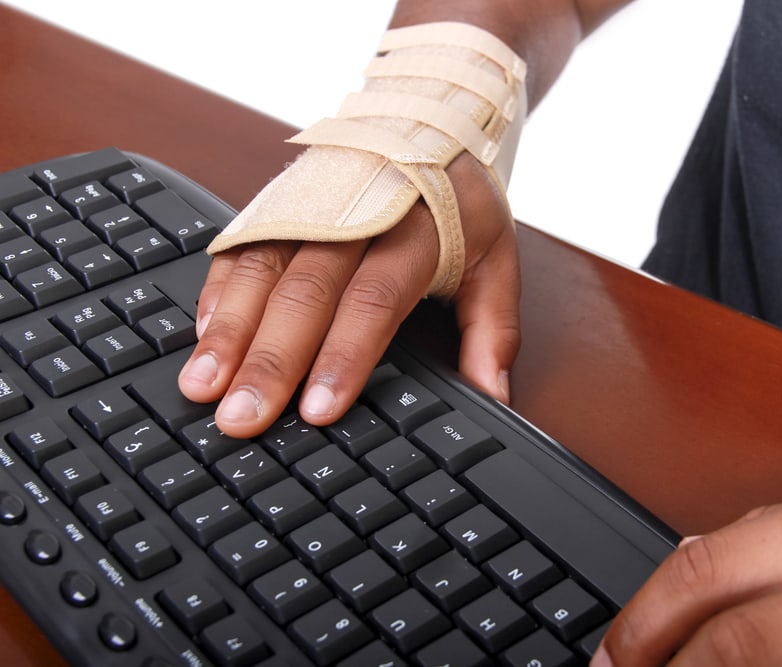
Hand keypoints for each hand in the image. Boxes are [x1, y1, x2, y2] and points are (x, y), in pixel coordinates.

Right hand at [177, 153, 520, 437]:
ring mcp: (309, 205)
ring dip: (229, 331)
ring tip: (204, 386)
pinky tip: (203, 336)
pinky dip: (218, 292)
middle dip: (271, 359)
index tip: (318, 408)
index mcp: (413, 230)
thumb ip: (492, 330)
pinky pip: (240, 247)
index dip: (344, 354)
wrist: (427, 121)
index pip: (374, 299)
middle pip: (305, 292)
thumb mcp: (495, 257)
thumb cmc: (459, 202)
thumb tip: (492, 396)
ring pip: (262, 269)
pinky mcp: (278, 202)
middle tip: (244, 416)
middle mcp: (354, 214)